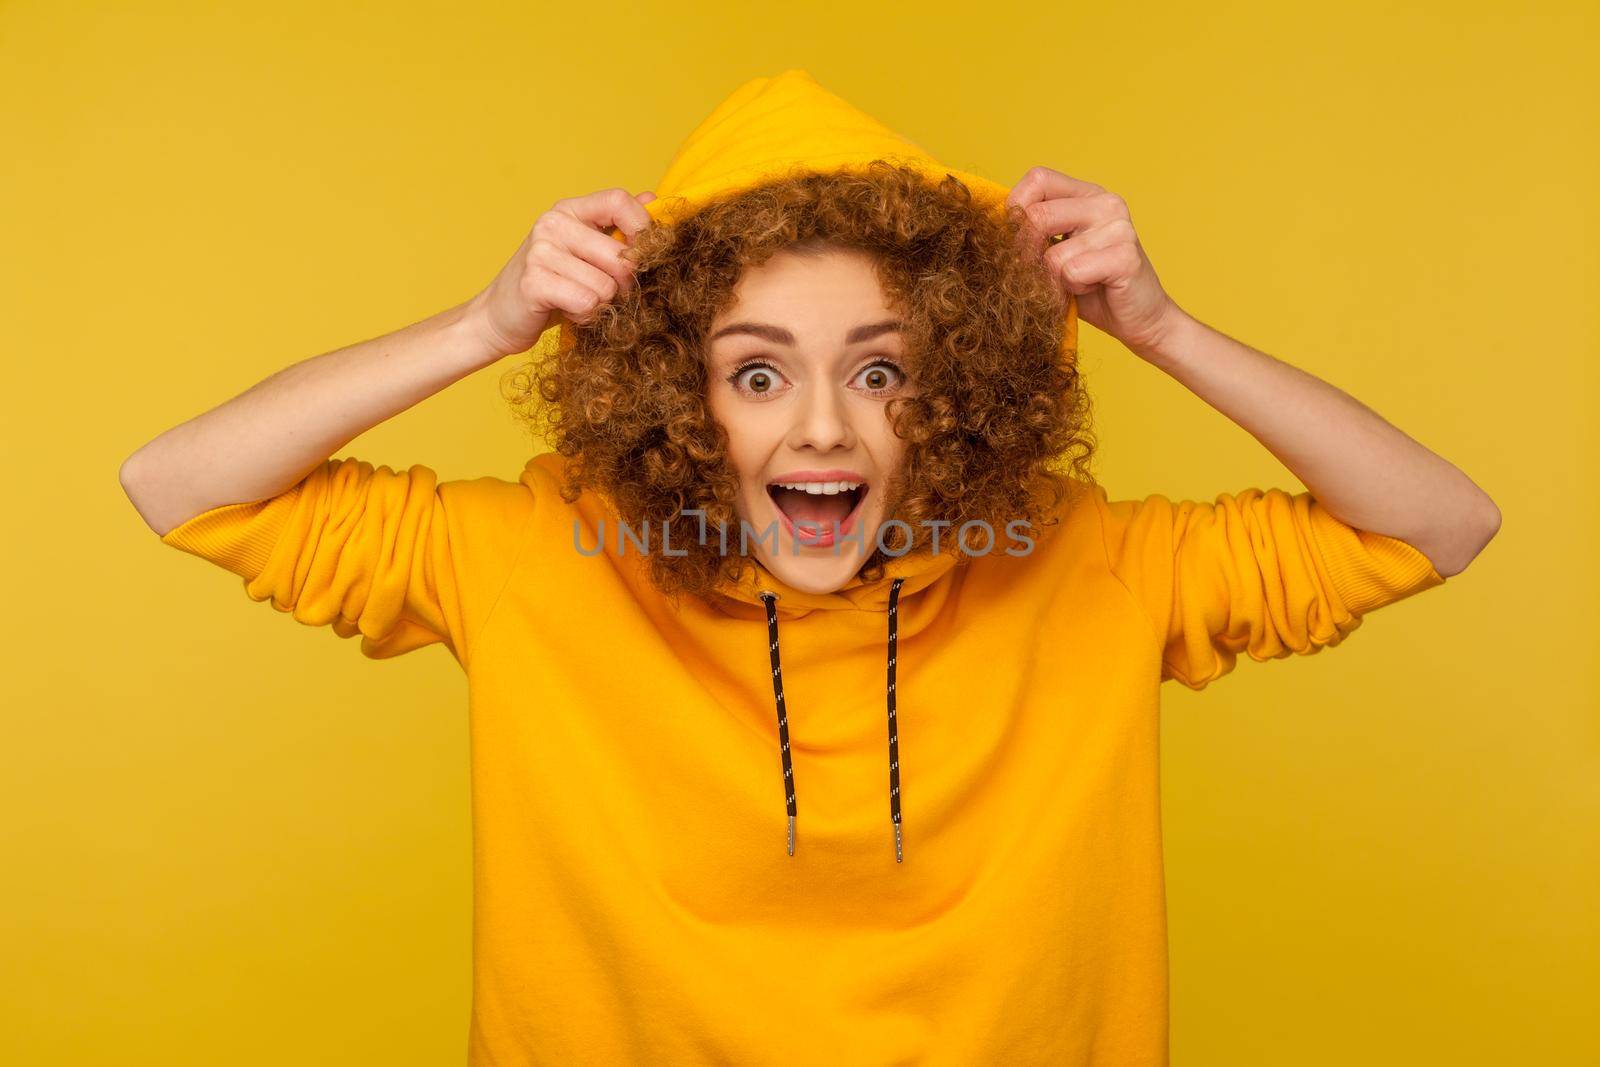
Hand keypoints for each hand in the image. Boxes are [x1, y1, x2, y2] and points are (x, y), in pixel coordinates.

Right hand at [469, 187, 656, 357]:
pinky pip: (588, 302)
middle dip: (623, 285)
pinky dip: (585, 316)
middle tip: (603, 292)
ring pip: (607, 286)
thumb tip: (652, 197)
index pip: (619, 200)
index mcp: (569, 210)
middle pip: (621, 256)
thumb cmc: (552, 285)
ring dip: (600, 304)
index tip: (644, 255)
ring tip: (577, 300)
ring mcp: (541, 251)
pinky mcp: (534, 282)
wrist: (499, 317)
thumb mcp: (585, 252)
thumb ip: (617, 226)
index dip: (643, 229)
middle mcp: (553, 224)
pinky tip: (566, 310)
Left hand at [1006, 166, 1185, 358]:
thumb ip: (1032, 232)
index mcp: (1087, 194)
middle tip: (1041, 275)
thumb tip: (992, 228)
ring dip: (1056, 280)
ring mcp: (1118, 227)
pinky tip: (1094, 288)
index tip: (1019, 242)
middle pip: (1036, 216)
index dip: (1016, 211)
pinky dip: (1074, 289)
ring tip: (1080, 282)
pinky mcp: (1126, 256)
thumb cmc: (1091, 286)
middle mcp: (1105, 202)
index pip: (1037, 179)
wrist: (1139, 318)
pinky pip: (1072, 272)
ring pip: (1052, 255)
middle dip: (1027, 255)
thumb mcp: (1055, 251)